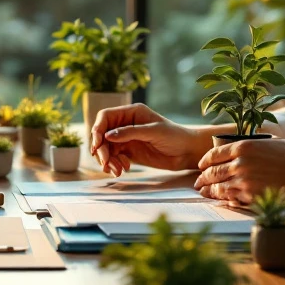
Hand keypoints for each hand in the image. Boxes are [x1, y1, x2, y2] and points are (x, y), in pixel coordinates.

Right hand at [90, 104, 208, 175]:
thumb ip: (130, 133)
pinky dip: (113, 165)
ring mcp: (126, 139)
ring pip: (106, 148)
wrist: (187, 152)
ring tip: (117, 170)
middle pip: (102, 135)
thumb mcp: (153, 132)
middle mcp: (125, 125)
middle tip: (106, 162)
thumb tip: (106, 136)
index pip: (105, 117)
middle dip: (101, 149)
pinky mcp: (128, 152)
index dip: (97, 129)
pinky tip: (122, 170)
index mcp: (130, 113)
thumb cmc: (174, 136)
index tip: (97, 144)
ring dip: (107, 160)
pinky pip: (113, 158)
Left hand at [194, 138, 284, 205]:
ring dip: (209, 191)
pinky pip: (231, 198)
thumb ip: (248, 148)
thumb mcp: (267, 143)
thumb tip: (233, 153)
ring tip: (204, 192)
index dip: (205, 162)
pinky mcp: (252, 196)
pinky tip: (221, 199)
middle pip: (213, 172)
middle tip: (198, 183)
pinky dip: (224, 199)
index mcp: (243, 146)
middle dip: (203, 178)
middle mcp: (240, 162)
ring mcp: (245, 181)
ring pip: (219, 187)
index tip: (201, 166)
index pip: (214, 155)